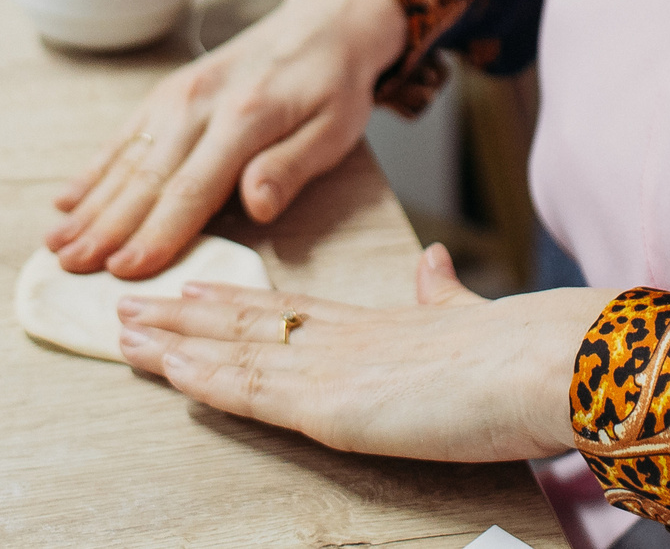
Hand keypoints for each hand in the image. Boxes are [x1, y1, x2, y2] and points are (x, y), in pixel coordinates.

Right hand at [45, 0, 406, 278]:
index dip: (155, 233)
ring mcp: (176, 96)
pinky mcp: (166, 93)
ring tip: (56, 245)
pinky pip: (122, 136)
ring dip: (88, 205)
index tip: (124, 270)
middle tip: (69, 269)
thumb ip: (290, 168)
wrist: (324, 24)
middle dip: (104, 228)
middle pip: (145, 177)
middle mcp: (199, 103)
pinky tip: (66, 200)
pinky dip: (91, 170)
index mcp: (245, 118)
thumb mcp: (334, 130)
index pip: (191, 188)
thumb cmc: (333, 86)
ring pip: (125, 159)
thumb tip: (256, 205)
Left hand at [114, 242, 611, 462]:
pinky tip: (169, 368)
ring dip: (174, 344)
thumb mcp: (470, 315)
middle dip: (183, 317)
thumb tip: (431, 263)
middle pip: (245, 322)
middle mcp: (342, 338)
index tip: (190, 290)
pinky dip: (203, 378)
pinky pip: (251, 391)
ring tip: (125, 332)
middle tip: (128, 305)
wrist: (544, 360)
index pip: (286, 310)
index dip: (232, 301)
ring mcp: (331, 369)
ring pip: (233, 351)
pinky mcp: (331, 406)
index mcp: (375, 322)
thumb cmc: (521, 351)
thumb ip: (441, 296)